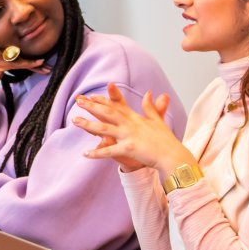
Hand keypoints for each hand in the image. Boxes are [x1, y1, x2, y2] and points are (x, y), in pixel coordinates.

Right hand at [0, 42, 49, 89]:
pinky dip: (28, 64)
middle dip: (34, 57)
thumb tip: (22, 57)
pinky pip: (17, 63)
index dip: (29, 50)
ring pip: (20, 57)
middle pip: (20, 50)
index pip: (17, 45)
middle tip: (47, 64)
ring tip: (46, 67)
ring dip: (35, 63)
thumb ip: (7, 56)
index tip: (41, 57)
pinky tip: (38, 63)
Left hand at [72, 83, 193, 174]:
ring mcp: (129, 136)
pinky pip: (109, 151)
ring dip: (88, 124)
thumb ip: (150, 107)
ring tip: (74, 121)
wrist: (174, 157)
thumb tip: (148, 93)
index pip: (117, 105)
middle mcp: (131, 125)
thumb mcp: (158, 121)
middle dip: (92, 106)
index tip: (91, 95)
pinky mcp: (129, 149)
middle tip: (77, 100)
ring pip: (104, 129)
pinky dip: (97, 153)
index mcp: (136, 118)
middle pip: (107, 113)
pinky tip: (85, 153)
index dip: (104, 99)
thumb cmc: (166, 141)